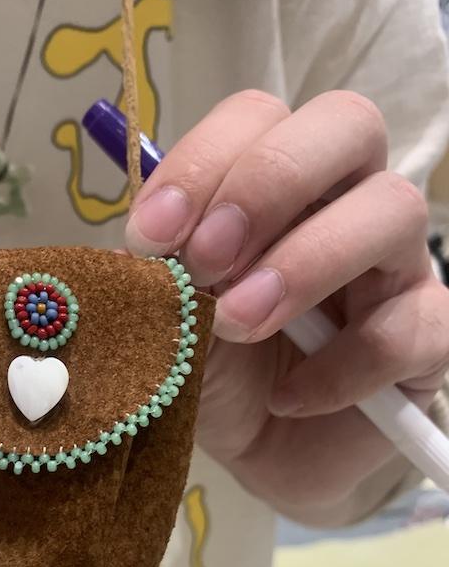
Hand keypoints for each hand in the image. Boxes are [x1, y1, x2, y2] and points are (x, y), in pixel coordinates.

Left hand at [125, 90, 448, 515]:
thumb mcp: (170, 321)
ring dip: (305, 263)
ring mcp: (396, 266)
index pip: (259, 116)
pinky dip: (342, 365)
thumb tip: (147, 248)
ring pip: (394, 209)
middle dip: (268, 183)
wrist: (257, 450)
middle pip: (348, 123)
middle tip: (207, 260)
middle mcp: (344, 204)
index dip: (203, 162)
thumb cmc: (214, 369)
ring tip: (237, 325)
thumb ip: (161, 275)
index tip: (149, 237)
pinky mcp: (429, 339)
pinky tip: (288, 397)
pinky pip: (411, 327)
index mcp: (276, 185)